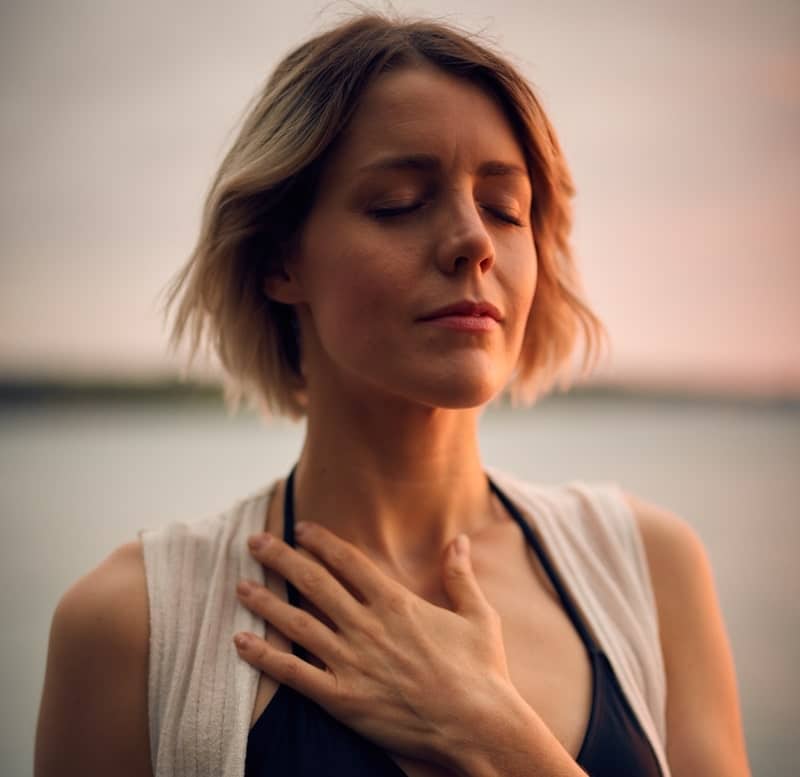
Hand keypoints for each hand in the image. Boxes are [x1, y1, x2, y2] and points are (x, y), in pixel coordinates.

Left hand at [234, 522, 517, 766]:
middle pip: (314, 582)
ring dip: (266, 602)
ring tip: (241, 586)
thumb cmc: (482, 671)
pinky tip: (241, 642)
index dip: (320, 541)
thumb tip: (459, 539)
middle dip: (282, 559)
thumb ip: (461, 575)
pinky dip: (265, 657)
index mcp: (396, 603)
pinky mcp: (343, 698)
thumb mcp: (478, 615)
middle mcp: (367, 626)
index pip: (348, 561)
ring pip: (297, 623)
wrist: (478, 726)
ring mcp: (352, 662)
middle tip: (255, 543)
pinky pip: (295, 674)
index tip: (300, 528)